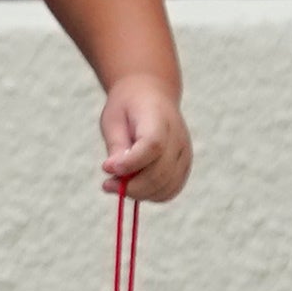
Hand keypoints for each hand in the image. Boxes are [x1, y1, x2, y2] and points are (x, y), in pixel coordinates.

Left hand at [98, 74, 191, 203]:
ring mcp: (184, 154)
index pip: (152, 146)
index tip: (106, 168)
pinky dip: (152, 195)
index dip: (130, 163)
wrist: (151, 95)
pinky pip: (171, 190)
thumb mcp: (113, 119)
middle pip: (160, 173)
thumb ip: (116, 144)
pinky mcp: (184, 166)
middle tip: (107, 184)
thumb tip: (113, 170)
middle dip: (131, 186)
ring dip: (140, 193)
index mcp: (159, 119)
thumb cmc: (127, 108)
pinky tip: (133, 187)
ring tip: (118, 184)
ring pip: (166, 186)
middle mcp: (178, 139)